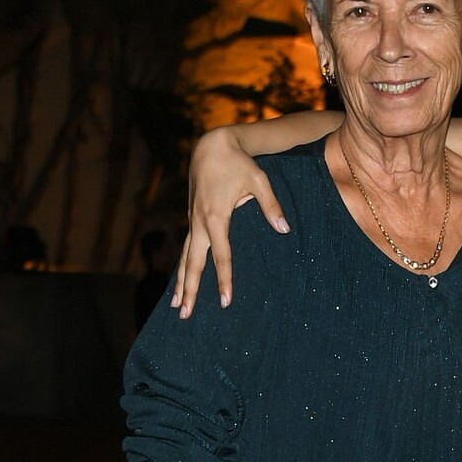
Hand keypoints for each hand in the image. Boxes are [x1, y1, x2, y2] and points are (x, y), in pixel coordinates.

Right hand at [174, 128, 289, 317]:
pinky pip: (186, 249)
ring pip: (185, 258)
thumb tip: (285, 230)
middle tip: (185, 315)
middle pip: (192, 263)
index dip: (224, 279)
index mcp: (216, 216)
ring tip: (177, 307)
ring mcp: (193, 221)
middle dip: (189, 290)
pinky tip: (182, 284)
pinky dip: (182, 268)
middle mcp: (199, 222)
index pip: (222, 256)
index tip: (225, 301)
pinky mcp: (192, 219)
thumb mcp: (259, 180)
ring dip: (181, 283)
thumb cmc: (238, 163)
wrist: (212, 145)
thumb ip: (272, 206)